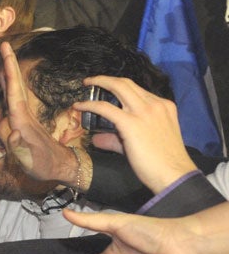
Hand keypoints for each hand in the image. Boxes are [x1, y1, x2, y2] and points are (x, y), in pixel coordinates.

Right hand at [0, 41, 79, 184]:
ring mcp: (22, 117)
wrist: (60, 166)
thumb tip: (13, 131)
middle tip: (5, 45)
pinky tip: (6, 79)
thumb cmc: (43, 166)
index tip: (7, 53)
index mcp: (22, 121)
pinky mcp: (22, 121)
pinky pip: (11, 101)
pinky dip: (8, 86)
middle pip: (14, 86)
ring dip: (8, 73)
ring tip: (5, 56)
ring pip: (12, 92)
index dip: (9, 72)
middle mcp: (22, 115)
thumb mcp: (30, 161)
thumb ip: (18, 146)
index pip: (13, 93)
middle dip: (10, 65)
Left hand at [72, 75, 196, 193]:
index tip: (107, 89)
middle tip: (91, 81)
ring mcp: (144, 111)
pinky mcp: (131, 123)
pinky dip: (89, 104)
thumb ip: (119, 139)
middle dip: (107, 79)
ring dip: (99, 82)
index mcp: (164, 106)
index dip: (120, 87)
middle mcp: (155, 104)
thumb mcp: (144, 142)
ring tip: (85, 84)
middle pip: (127, 83)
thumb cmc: (162, 162)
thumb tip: (97, 139)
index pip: (138, 90)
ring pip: (117, 87)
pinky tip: (79, 106)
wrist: (174, 174)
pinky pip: (104, 107)